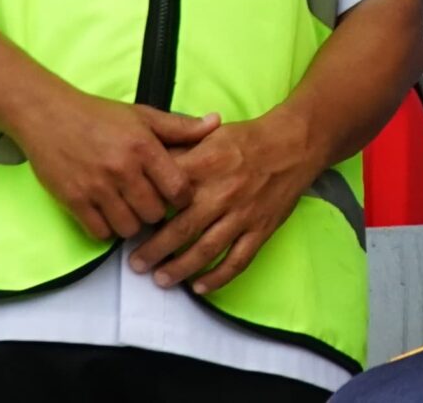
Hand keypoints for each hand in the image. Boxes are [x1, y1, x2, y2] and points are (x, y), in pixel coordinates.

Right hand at [13, 85, 218, 243]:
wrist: (48, 114)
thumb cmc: (98, 114)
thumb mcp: (143, 115)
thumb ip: (180, 126)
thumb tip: (216, 123)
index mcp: (144, 147)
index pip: (179, 189)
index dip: (182, 198)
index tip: (176, 197)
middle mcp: (123, 169)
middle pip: (155, 214)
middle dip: (156, 212)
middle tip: (150, 203)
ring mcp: (97, 187)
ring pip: (129, 228)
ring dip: (132, 223)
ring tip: (129, 209)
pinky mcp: (74, 200)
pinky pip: (100, 233)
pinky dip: (106, 228)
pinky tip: (107, 213)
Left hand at [125, 111, 314, 293]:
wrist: (293, 144)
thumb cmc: (246, 139)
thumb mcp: (208, 136)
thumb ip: (179, 152)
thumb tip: (145, 167)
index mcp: (206, 165)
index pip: (168, 192)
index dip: (147, 210)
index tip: (128, 224)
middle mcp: (222, 192)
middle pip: (182, 228)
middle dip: (155, 250)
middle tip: (136, 264)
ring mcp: (243, 214)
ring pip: (207, 249)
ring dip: (180, 268)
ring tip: (161, 279)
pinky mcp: (261, 229)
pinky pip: (237, 260)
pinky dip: (218, 277)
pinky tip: (200, 287)